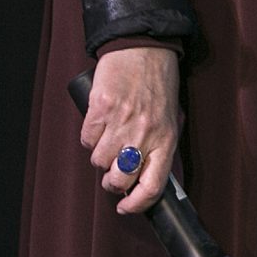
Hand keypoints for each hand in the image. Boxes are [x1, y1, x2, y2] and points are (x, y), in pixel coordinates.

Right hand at [80, 44, 181, 214]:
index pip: (153, 185)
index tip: (125, 207)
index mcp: (166, 139)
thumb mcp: (170, 118)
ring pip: (99, 161)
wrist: (144, 49)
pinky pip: (87, 138)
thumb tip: (145, 178)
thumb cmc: (158, 85)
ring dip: (101, 155)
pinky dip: (90, 135)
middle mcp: (144, 134)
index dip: (137, 204)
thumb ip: (159, 146)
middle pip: (119, 179)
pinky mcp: (100, 110)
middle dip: (113, 181)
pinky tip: (101, 123)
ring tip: (110, 138)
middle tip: (113, 172)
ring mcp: (121, 122)